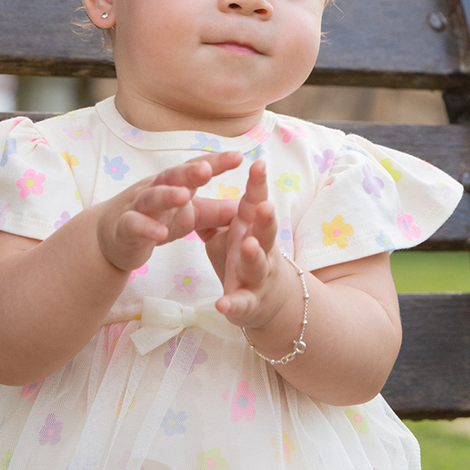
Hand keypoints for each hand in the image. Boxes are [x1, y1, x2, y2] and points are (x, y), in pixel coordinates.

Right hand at [95, 152, 242, 276]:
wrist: (112, 240)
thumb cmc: (156, 220)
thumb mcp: (190, 217)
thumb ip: (216, 212)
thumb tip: (249, 205)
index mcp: (174, 184)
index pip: (196, 169)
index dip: (216, 163)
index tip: (239, 156)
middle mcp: (155, 189)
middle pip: (172, 176)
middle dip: (189, 172)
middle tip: (206, 168)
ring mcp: (137, 207)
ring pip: (151, 197)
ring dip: (167, 195)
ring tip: (184, 195)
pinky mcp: (124, 228)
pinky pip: (134, 225)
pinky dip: (146, 228)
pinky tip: (160, 233)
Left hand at [203, 159, 301, 344]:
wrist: (269, 302)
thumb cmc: (244, 258)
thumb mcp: (231, 233)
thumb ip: (217, 212)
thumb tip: (201, 184)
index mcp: (252, 229)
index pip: (256, 202)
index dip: (258, 184)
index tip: (259, 164)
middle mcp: (260, 249)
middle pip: (265, 232)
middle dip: (266, 219)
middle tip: (265, 206)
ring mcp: (257, 277)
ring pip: (257, 265)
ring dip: (254, 256)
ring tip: (249, 246)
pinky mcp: (248, 304)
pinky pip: (241, 304)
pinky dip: (233, 305)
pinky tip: (223, 305)